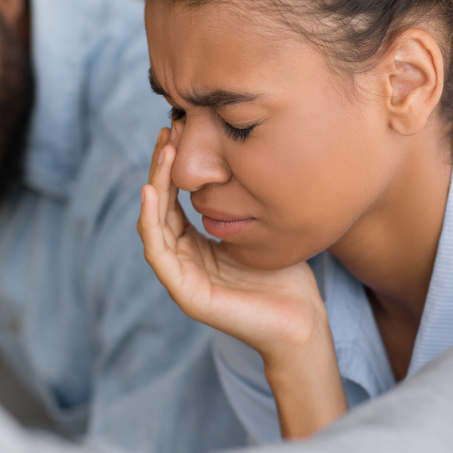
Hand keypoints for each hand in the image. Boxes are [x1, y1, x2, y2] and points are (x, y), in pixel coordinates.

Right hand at [138, 126, 345, 435]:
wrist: (301, 322)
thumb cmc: (286, 277)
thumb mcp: (258, 228)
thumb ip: (239, 202)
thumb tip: (236, 159)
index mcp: (196, 246)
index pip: (172, 200)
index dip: (171, 166)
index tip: (176, 130)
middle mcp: (184, 259)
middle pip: (159, 207)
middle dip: (161, 167)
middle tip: (167, 131)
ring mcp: (182, 277)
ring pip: (154, 224)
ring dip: (154, 185)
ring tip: (163, 152)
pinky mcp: (186, 294)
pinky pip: (159, 253)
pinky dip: (150, 221)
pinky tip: (151, 192)